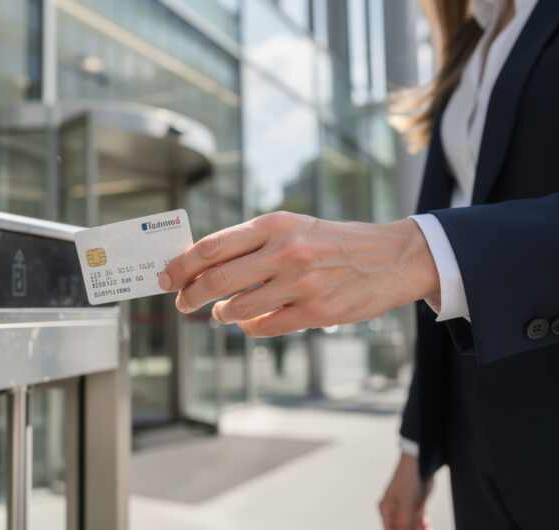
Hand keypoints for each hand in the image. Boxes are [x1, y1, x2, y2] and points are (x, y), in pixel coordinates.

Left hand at [157, 211, 438, 336]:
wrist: (392, 257)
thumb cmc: (334, 241)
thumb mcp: (293, 227)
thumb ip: (251, 243)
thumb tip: (203, 264)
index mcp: (274, 225)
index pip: (212, 246)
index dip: (182, 265)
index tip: (166, 277)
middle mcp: (285, 251)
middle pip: (216, 279)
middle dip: (190, 295)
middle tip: (182, 303)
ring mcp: (301, 283)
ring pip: (238, 308)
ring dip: (222, 314)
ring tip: (222, 312)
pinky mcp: (316, 312)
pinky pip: (264, 327)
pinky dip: (249, 327)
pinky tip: (250, 321)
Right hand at [379, 453, 432, 529]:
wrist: (420, 463)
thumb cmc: (408, 478)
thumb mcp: (408, 506)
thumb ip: (407, 525)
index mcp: (386, 510)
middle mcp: (395, 510)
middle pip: (402, 529)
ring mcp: (406, 508)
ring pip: (412, 526)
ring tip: (427, 528)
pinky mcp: (417, 505)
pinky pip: (420, 521)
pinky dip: (425, 526)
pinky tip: (428, 526)